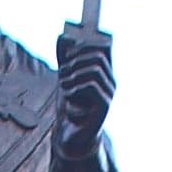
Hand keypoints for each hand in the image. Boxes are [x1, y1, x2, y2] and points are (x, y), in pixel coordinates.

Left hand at [54, 26, 114, 155]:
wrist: (71, 136)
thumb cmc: (70, 107)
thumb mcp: (66, 78)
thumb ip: (65, 59)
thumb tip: (62, 36)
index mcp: (104, 73)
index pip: (101, 48)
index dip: (84, 47)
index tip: (67, 57)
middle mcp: (111, 82)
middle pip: (98, 56)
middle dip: (76, 61)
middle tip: (61, 73)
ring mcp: (109, 94)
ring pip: (94, 70)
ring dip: (74, 75)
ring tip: (62, 85)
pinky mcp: (104, 106)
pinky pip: (92, 86)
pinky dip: (76, 87)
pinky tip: (67, 95)